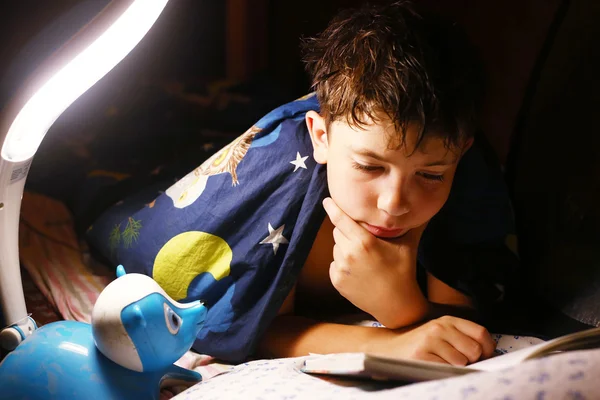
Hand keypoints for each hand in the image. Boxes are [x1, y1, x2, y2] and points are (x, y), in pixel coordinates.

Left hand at [323, 197, 428, 326]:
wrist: (396, 304)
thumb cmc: (403, 272)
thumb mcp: (408, 245)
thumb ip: (412, 224)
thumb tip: (423, 208)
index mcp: (364, 242)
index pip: (340, 219)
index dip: (332, 208)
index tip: (327, 201)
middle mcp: (349, 254)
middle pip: (337, 231)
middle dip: (346, 231)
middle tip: (362, 239)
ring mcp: (341, 268)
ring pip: (336, 247)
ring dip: (345, 247)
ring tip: (363, 257)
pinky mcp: (336, 280)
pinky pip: (334, 263)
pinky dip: (342, 263)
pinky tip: (358, 270)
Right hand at [369, 316, 495, 365]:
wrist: (389, 349)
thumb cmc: (419, 345)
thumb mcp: (441, 334)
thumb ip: (462, 338)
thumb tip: (489, 354)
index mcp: (448, 320)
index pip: (481, 333)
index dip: (487, 349)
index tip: (483, 357)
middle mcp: (440, 327)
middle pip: (474, 350)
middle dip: (471, 361)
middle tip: (458, 362)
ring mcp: (430, 340)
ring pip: (461, 361)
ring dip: (455, 368)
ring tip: (441, 363)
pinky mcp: (422, 354)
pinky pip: (446, 369)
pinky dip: (443, 372)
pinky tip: (432, 366)